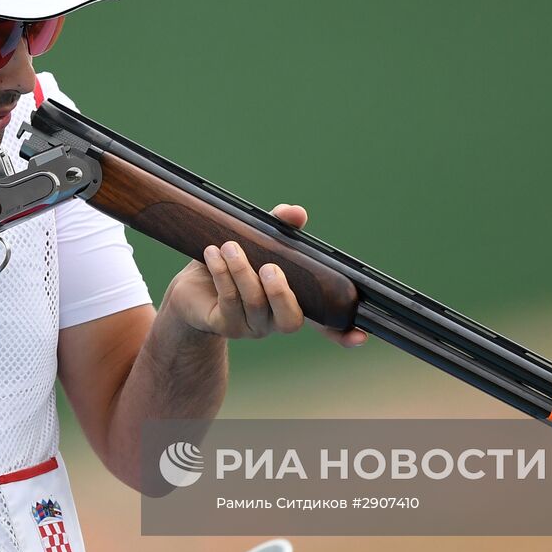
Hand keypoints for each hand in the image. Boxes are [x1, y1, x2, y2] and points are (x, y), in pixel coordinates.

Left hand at [161, 204, 369, 347]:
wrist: (190, 285)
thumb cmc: (231, 262)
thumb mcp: (255, 239)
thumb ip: (278, 226)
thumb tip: (296, 213)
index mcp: (290, 301)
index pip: (322, 324)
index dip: (341, 333)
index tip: (361, 338)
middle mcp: (274, 319)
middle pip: (290, 321)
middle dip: (281, 294)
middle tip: (269, 267)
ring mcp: (250, 327)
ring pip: (255, 306)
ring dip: (242, 273)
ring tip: (230, 246)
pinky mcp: (223, 325)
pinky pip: (228, 303)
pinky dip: (222, 274)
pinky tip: (213, 254)